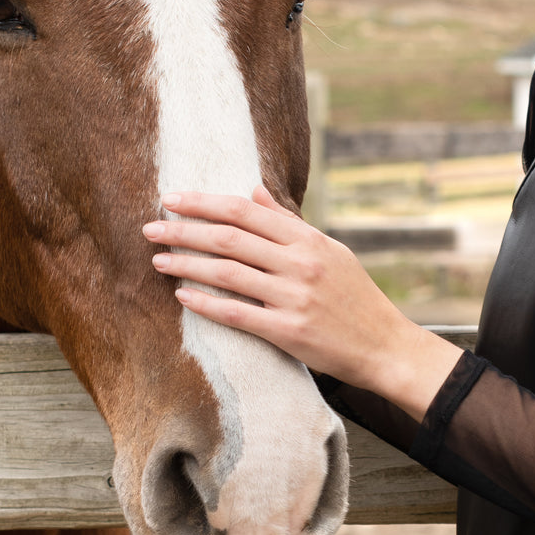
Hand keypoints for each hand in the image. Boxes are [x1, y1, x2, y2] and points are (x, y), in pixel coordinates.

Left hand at [142, 186, 462, 421]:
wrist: (384, 345)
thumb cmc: (354, 296)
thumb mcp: (328, 250)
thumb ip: (288, 222)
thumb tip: (254, 190)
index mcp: (308, 239)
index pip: (246, 211)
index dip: (205, 202)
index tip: (173, 198)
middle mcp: (300, 263)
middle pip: (230, 238)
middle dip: (185, 230)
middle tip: (150, 228)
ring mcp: (294, 298)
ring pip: (228, 273)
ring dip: (187, 264)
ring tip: (158, 260)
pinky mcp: (289, 332)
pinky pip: (238, 314)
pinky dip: (207, 303)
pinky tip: (183, 296)